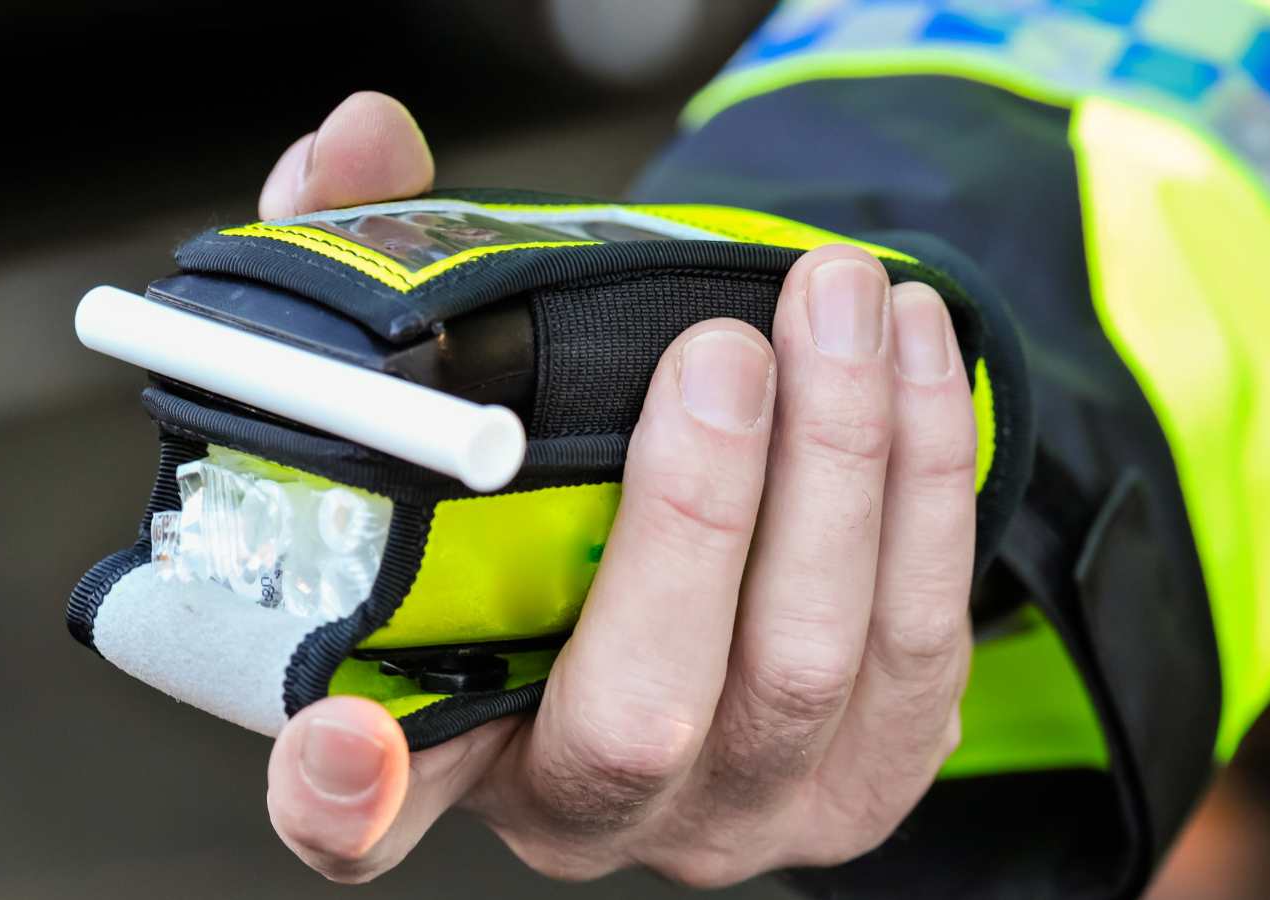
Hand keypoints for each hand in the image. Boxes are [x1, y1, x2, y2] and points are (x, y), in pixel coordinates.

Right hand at [260, 91, 977, 885]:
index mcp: (449, 740)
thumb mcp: (458, 394)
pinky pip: (922, 635)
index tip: (350, 734)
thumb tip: (359, 145)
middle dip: (698, 514)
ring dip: (842, 460)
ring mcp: (742, 805)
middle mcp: (593, 805)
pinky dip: (927, 479)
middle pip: (644, 715)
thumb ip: (386, 275)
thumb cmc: (559, 485)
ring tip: (839, 300)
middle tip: (721, 351)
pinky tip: (912, 356)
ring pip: (812, 663)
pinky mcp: (870, 770)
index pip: (360, 817)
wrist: (704, 551)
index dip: (342, 795)